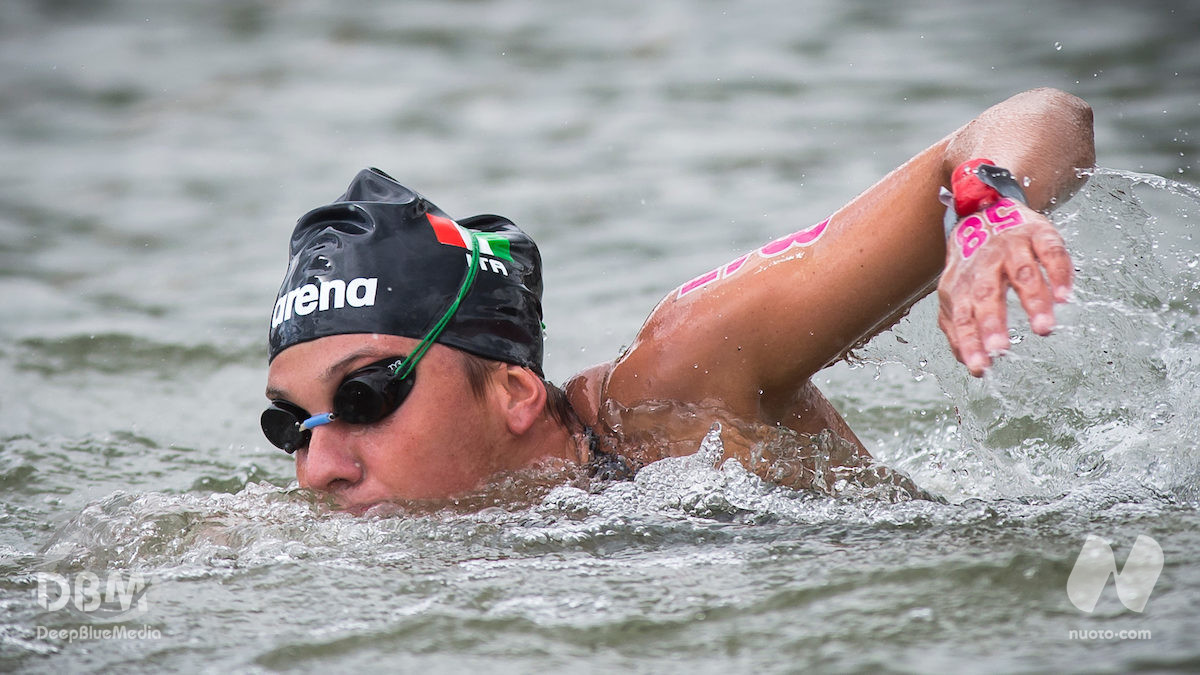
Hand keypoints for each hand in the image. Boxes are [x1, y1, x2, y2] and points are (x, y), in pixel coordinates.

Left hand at [936, 199, 1072, 375]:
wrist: (984, 207)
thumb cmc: (973, 263)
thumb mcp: (957, 291)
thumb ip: (958, 326)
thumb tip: (968, 361)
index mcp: (959, 282)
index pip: (960, 315)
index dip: (969, 342)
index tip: (980, 367)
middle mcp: (982, 263)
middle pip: (985, 293)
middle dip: (992, 322)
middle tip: (1001, 349)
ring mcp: (1010, 245)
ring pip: (1021, 273)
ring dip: (1033, 301)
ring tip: (1044, 328)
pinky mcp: (1038, 232)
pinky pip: (1050, 251)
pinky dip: (1059, 273)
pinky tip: (1066, 296)